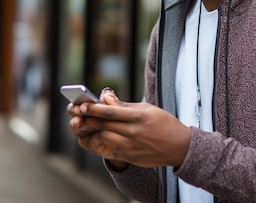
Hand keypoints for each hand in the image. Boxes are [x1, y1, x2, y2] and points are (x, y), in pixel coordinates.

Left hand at [67, 90, 190, 168]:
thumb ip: (124, 105)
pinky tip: (101, 135)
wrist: (179, 147)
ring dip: (94, 130)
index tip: (82, 105)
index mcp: (138, 117)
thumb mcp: (147, 109)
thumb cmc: (164, 123)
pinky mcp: (130, 156)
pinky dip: (104, 140)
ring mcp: (131, 146)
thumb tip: (105, 98)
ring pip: (104, 137)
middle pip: (104, 124)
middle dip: (88, 119)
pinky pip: (111, 148)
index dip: (94, 109)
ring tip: (87, 125)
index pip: (110, 111)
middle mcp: (134, 132)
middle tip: (76, 115)